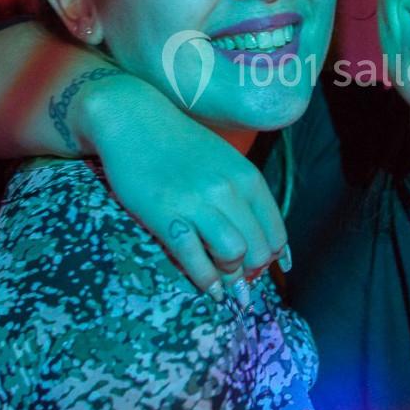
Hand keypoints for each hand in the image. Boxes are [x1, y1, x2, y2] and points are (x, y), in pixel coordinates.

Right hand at [88, 80, 288, 297]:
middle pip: (258, 249)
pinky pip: (194, 258)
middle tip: (237, 278)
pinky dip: (206, 280)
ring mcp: (197, 203)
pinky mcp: (166, 216)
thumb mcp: (224, 163)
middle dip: (251, 272)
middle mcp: (228, 191)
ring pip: (233, 254)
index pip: (276, 233)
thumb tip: (264, 241)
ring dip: (229, 274)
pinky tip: (208, 288)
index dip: (270, 258)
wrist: (133, 120)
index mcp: (247, 178)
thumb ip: (244, 196)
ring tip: (221, 278)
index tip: (257, 266)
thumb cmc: (180, 144)